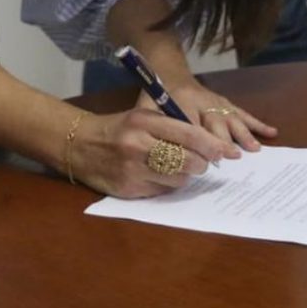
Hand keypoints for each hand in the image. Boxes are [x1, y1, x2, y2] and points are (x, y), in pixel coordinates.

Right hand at [70, 109, 228, 198]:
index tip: (227, 152)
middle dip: (202, 163)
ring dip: (184, 176)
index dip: (212, 145)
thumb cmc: (118, 128)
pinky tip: (157, 176)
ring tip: (176, 167)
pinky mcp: (129, 189)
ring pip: (179, 179)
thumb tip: (209, 144)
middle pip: (187, 160)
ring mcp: (133, 169)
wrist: (80, 145)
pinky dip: (167, 185)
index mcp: (144, 120)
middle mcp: (138, 144)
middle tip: (203, 162)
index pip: (188, 134)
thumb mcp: (141, 116)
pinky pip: (162, 192)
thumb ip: (171, 126)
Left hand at [137, 80, 276, 157]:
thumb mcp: (147, 111)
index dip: (198, 141)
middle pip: (215, 123)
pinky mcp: (226, 103)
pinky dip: (257, 123)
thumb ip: (156, 128)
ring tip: (253, 149)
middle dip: (222, 140)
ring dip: (242, 134)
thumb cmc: (155, 99)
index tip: (206, 158)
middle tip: (231, 157)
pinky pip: (243, 113)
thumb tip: (163, 155)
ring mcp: (217, 102)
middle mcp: (202, 102)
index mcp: (181, 103)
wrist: (168, 73)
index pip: (190, 125)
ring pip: (231, 118)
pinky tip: (272, 132)